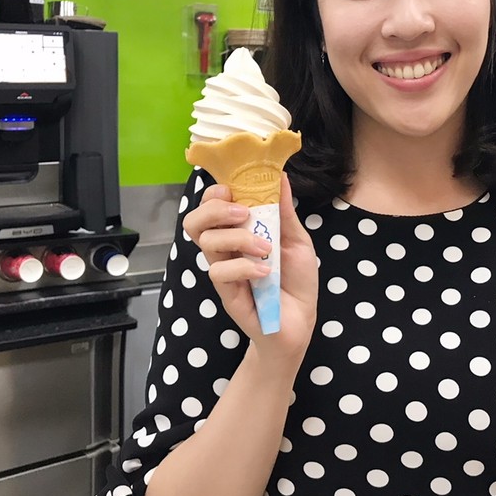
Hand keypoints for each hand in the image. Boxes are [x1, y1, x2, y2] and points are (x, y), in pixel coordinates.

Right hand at [183, 174, 317, 366]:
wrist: (301, 320)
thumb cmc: (296, 280)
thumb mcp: (297, 240)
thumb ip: (284, 210)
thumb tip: (279, 175)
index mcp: (238, 232)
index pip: (209, 206)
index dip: (214, 193)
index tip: (235, 190)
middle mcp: (225, 249)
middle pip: (194, 222)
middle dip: (214, 209)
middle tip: (243, 213)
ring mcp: (224, 271)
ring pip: (207, 243)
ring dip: (238, 237)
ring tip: (265, 247)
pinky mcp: (226, 293)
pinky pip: (221, 272)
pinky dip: (245, 267)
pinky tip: (266, 273)